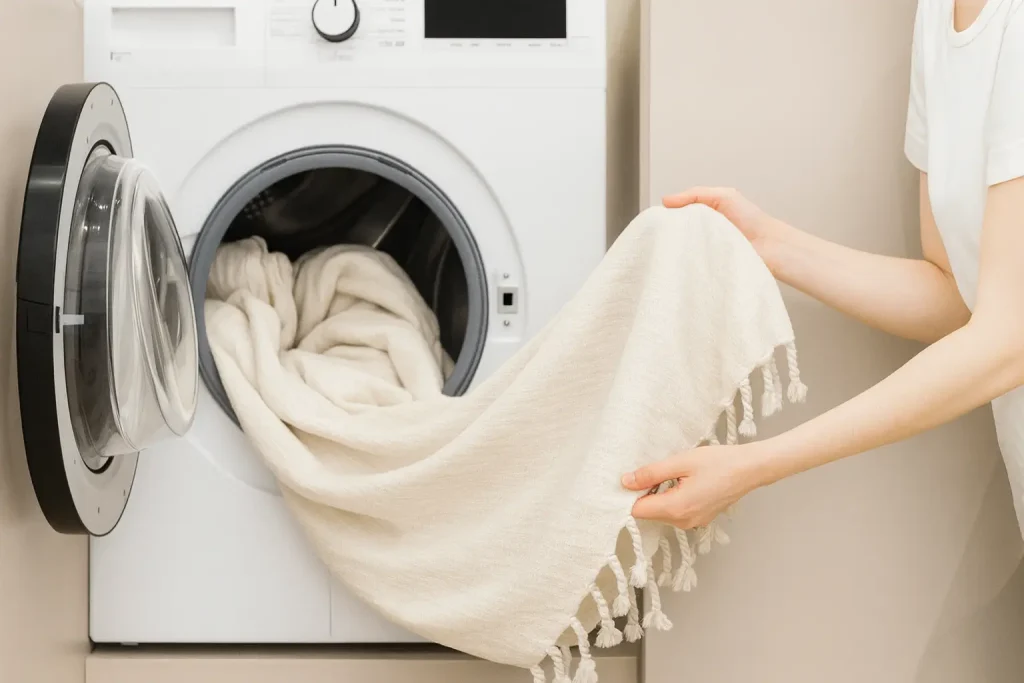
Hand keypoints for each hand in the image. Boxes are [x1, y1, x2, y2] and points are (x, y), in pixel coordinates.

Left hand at [620, 445, 764, 528]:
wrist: (751, 469)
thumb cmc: (719, 462)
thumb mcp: (681, 462)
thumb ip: (651, 473)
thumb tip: (626, 482)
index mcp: (677, 508)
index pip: (637, 511)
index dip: (630, 494)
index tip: (633, 477)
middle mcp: (683, 522)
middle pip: (649, 513)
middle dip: (645, 493)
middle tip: (656, 471)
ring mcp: (693, 523)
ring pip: (662, 513)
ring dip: (660, 495)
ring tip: (673, 475)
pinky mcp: (700, 519)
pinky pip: (676, 512)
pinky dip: (672, 499)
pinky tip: (682, 482)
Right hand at [662, 187, 790, 263]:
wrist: (770, 246)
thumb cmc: (751, 219)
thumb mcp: (722, 196)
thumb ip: (695, 194)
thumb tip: (666, 200)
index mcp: (703, 214)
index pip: (676, 214)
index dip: (666, 215)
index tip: (656, 218)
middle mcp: (700, 232)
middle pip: (676, 232)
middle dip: (669, 231)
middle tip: (662, 232)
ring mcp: (702, 249)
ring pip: (681, 247)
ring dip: (677, 245)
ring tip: (672, 244)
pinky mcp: (706, 265)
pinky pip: (690, 262)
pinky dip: (687, 259)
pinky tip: (684, 256)